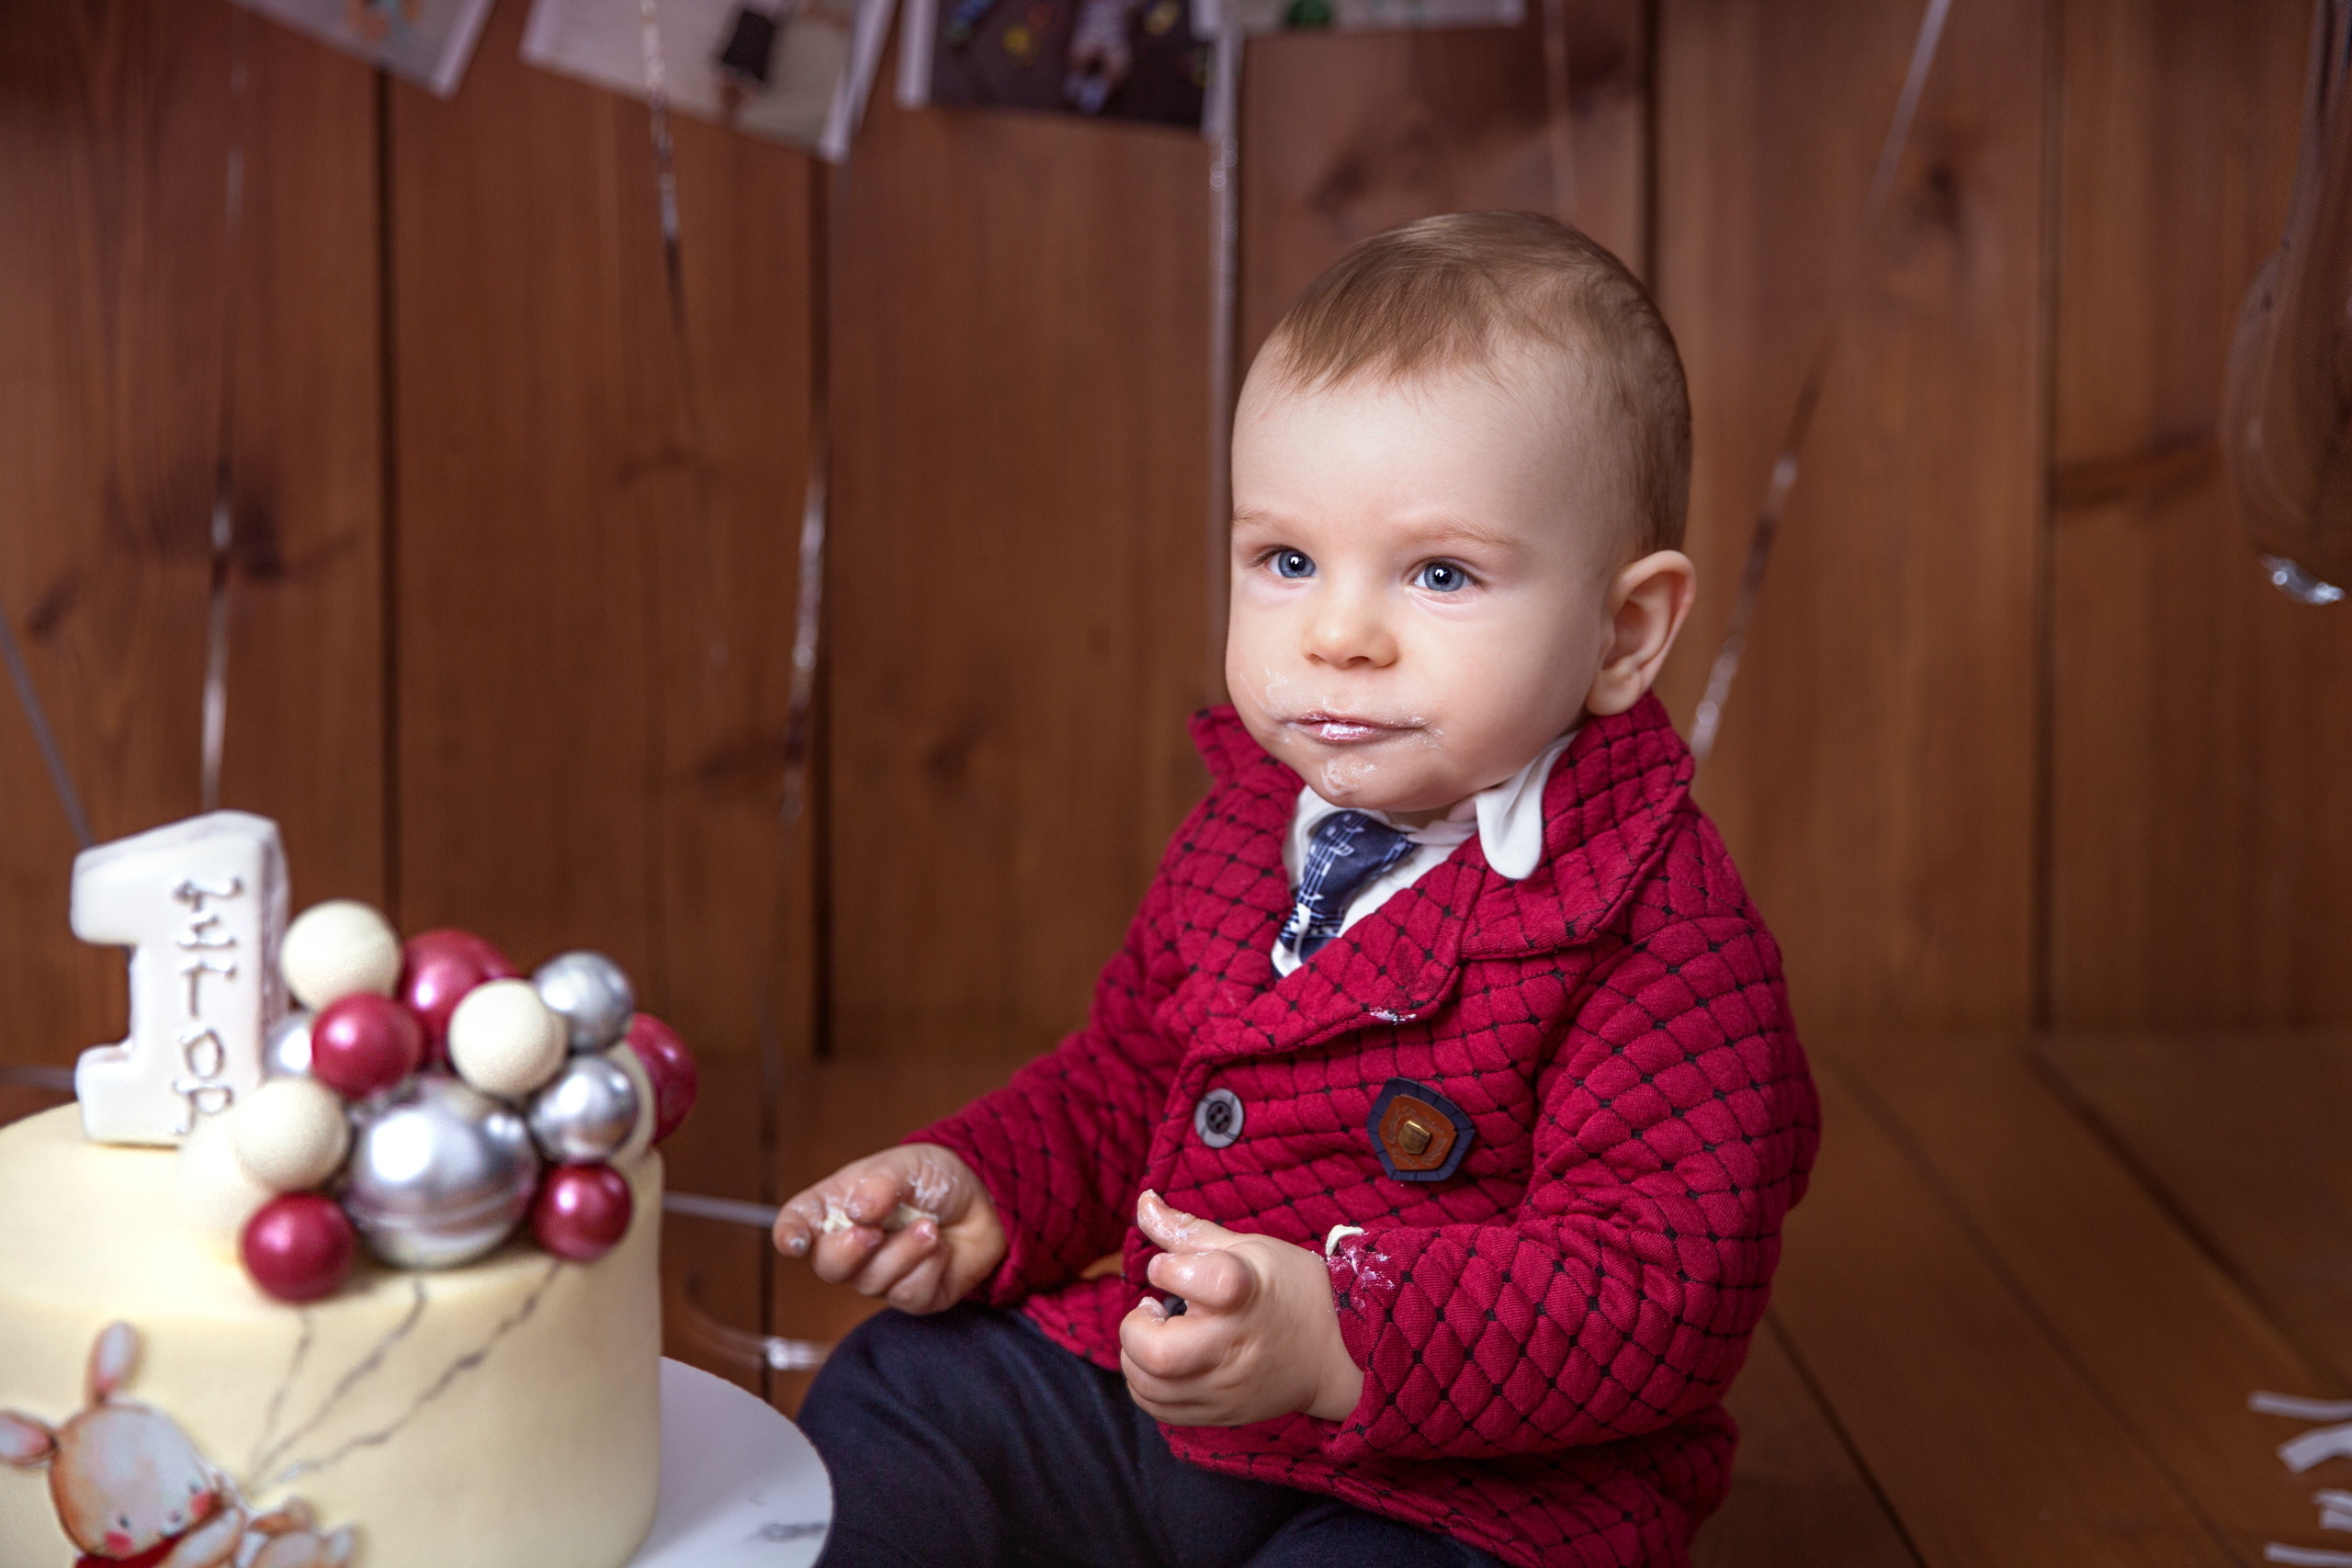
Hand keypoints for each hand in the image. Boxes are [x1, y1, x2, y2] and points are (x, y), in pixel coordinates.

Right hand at [772, 1144, 1007, 1314]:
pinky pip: (908, 1295)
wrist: (983, 1198)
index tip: (795, 1241)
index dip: (790, 1234)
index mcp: (836, 1207)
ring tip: (930, 1227)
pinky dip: (928, 1268)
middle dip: (850, 1251)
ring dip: (904, 1251)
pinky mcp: (912, 1295)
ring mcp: (880, 1274)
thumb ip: (882, 1183)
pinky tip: (941, 1247)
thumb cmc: (934, 1178)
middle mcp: (851, 1245)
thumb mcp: (908, 1164)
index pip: (797, 1223)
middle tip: (874, 1231)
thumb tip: (857, 1211)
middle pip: (828, 1266)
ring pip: (872, 1282)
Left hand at [1117, 1190, 1365, 1426]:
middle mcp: (1231, 1347)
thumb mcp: (1247, 1247)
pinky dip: (1146, 1386)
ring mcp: (1225, 1388)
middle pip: (1158, 1354)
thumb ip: (1188, 1231)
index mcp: (1243, 1294)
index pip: (1196, 1280)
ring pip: (1149, 1388)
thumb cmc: (1292, 1289)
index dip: (1167, 1268)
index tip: (1167, 1267)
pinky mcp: (1221, 1414)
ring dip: (1134, 1358)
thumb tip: (1143, 1202)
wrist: (1338, 1352)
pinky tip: (1164, 1364)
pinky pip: (1161, 1410)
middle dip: (1134, 1328)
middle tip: (1151, 1312)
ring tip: (1158, 1336)